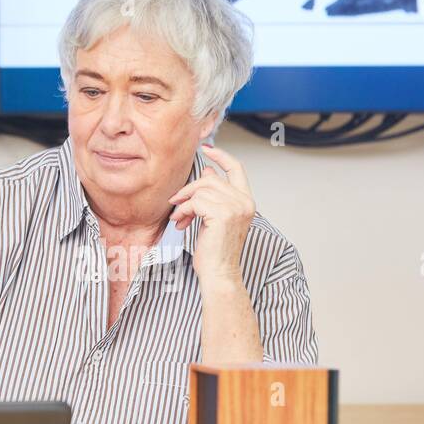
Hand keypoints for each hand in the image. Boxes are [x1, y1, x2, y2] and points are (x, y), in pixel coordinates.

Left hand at [168, 145, 254, 286]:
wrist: (219, 273)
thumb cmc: (216, 251)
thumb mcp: (215, 218)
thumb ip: (214, 194)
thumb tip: (207, 171)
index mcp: (247, 201)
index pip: (237, 168)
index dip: (221, 156)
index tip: (206, 149)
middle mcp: (245, 202)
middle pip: (211, 178)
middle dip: (189, 189)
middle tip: (176, 202)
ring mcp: (235, 207)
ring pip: (201, 189)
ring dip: (184, 203)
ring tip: (178, 218)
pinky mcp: (222, 214)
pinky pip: (195, 201)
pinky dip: (183, 211)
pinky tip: (180, 224)